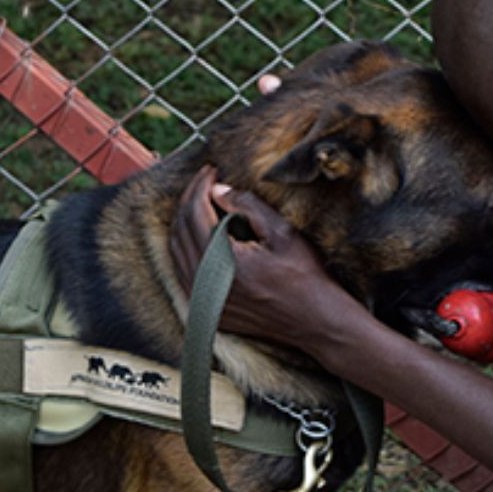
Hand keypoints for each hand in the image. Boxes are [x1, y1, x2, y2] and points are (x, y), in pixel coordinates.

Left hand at [169, 165, 362, 352]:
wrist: (315, 321)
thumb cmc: (305, 276)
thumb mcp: (282, 233)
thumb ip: (248, 207)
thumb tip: (218, 189)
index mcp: (225, 262)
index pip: (196, 213)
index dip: (200, 187)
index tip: (211, 170)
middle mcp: (207, 284)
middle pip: (181, 230)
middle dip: (190, 200)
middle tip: (205, 182)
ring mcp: (204, 301)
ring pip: (177, 251)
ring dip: (184, 223)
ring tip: (200, 202)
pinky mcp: (208, 310)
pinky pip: (183, 272)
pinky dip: (185, 248)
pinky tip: (199, 234)